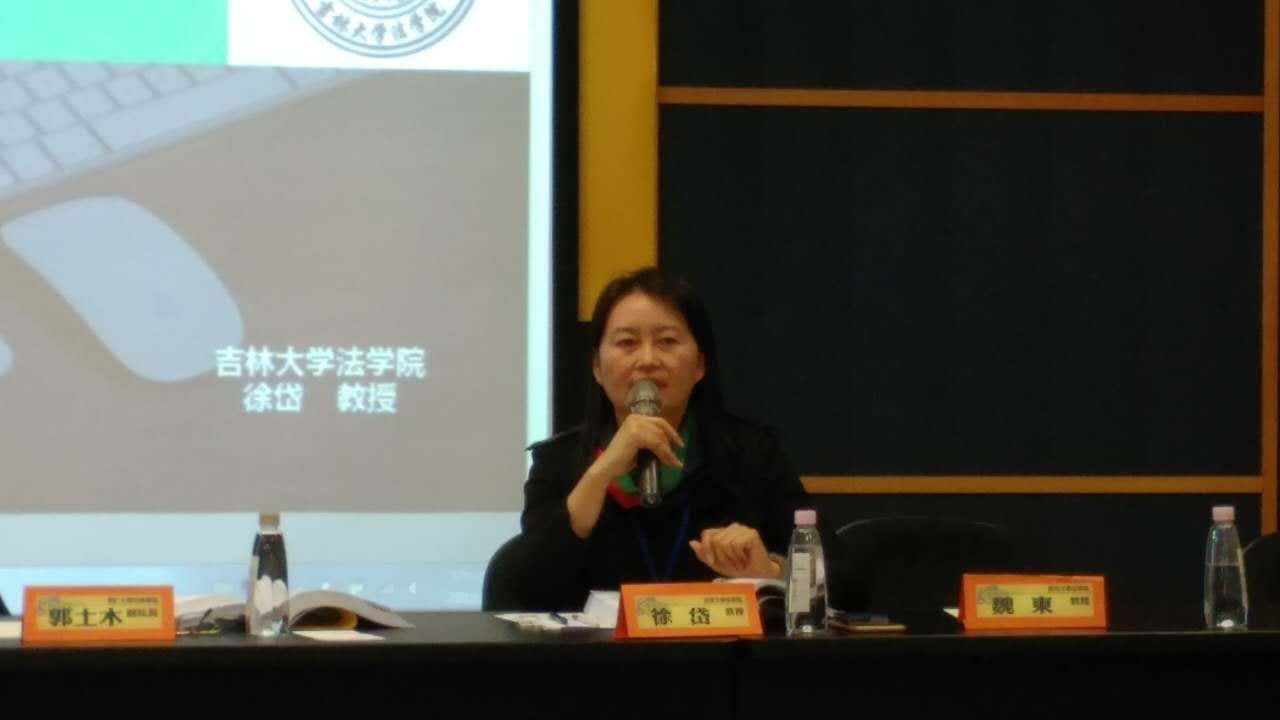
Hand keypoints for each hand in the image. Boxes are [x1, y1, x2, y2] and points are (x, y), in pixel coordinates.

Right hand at [566, 414, 683, 538]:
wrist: (607, 468)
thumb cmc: (621, 460)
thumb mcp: (639, 446)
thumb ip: (650, 440)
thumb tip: (668, 446)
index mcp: (635, 418)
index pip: (658, 422)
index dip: (671, 432)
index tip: (679, 443)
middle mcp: (635, 418)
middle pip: (661, 427)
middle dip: (672, 441)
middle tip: (678, 454)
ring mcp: (635, 425)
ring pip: (660, 437)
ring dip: (669, 451)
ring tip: (673, 463)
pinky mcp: (636, 435)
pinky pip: (657, 444)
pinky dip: (665, 454)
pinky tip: (668, 462)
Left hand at [689, 523, 779, 578]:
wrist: (757, 576)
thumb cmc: (738, 569)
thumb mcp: (717, 564)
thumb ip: (704, 554)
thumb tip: (691, 542)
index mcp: (724, 532)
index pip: (707, 533)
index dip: (706, 548)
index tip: (712, 562)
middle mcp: (733, 527)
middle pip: (715, 540)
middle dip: (721, 557)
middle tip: (731, 565)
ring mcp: (742, 529)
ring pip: (724, 542)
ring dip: (730, 559)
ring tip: (738, 564)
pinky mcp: (751, 534)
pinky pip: (735, 544)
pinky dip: (738, 556)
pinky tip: (744, 560)